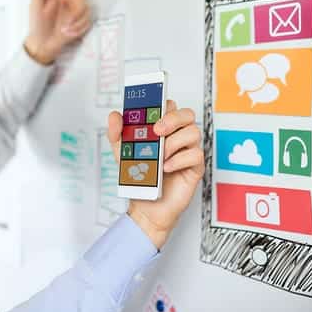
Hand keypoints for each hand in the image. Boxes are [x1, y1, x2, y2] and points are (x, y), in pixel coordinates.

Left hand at [23, 0, 100, 64]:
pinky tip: (69, 32)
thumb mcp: (34, 7)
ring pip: (87, 11)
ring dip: (76, 22)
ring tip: (65, 30)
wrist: (42, 43)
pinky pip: (87, 22)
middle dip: (77, 12)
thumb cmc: (37, 25)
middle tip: (67, 22)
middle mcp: (69, 0)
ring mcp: (76, 11)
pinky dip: (78, 28)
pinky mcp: (81, 22)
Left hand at [106, 101, 203, 248]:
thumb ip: (118, 133)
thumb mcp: (122, 153)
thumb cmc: (139, 178)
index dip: (164, 104)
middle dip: (173, 118)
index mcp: (163, 129)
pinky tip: (166, 168)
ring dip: (174, 143)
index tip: (152, 109)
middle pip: (188, 114)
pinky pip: (196, 155)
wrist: (145, 208)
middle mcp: (178, 137)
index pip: (170, 106)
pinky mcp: (195, 167)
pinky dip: (179, 160)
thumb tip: (114, 115)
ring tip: (160, 156)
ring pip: (194, 133)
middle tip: (157, 130)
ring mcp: (188, 151)